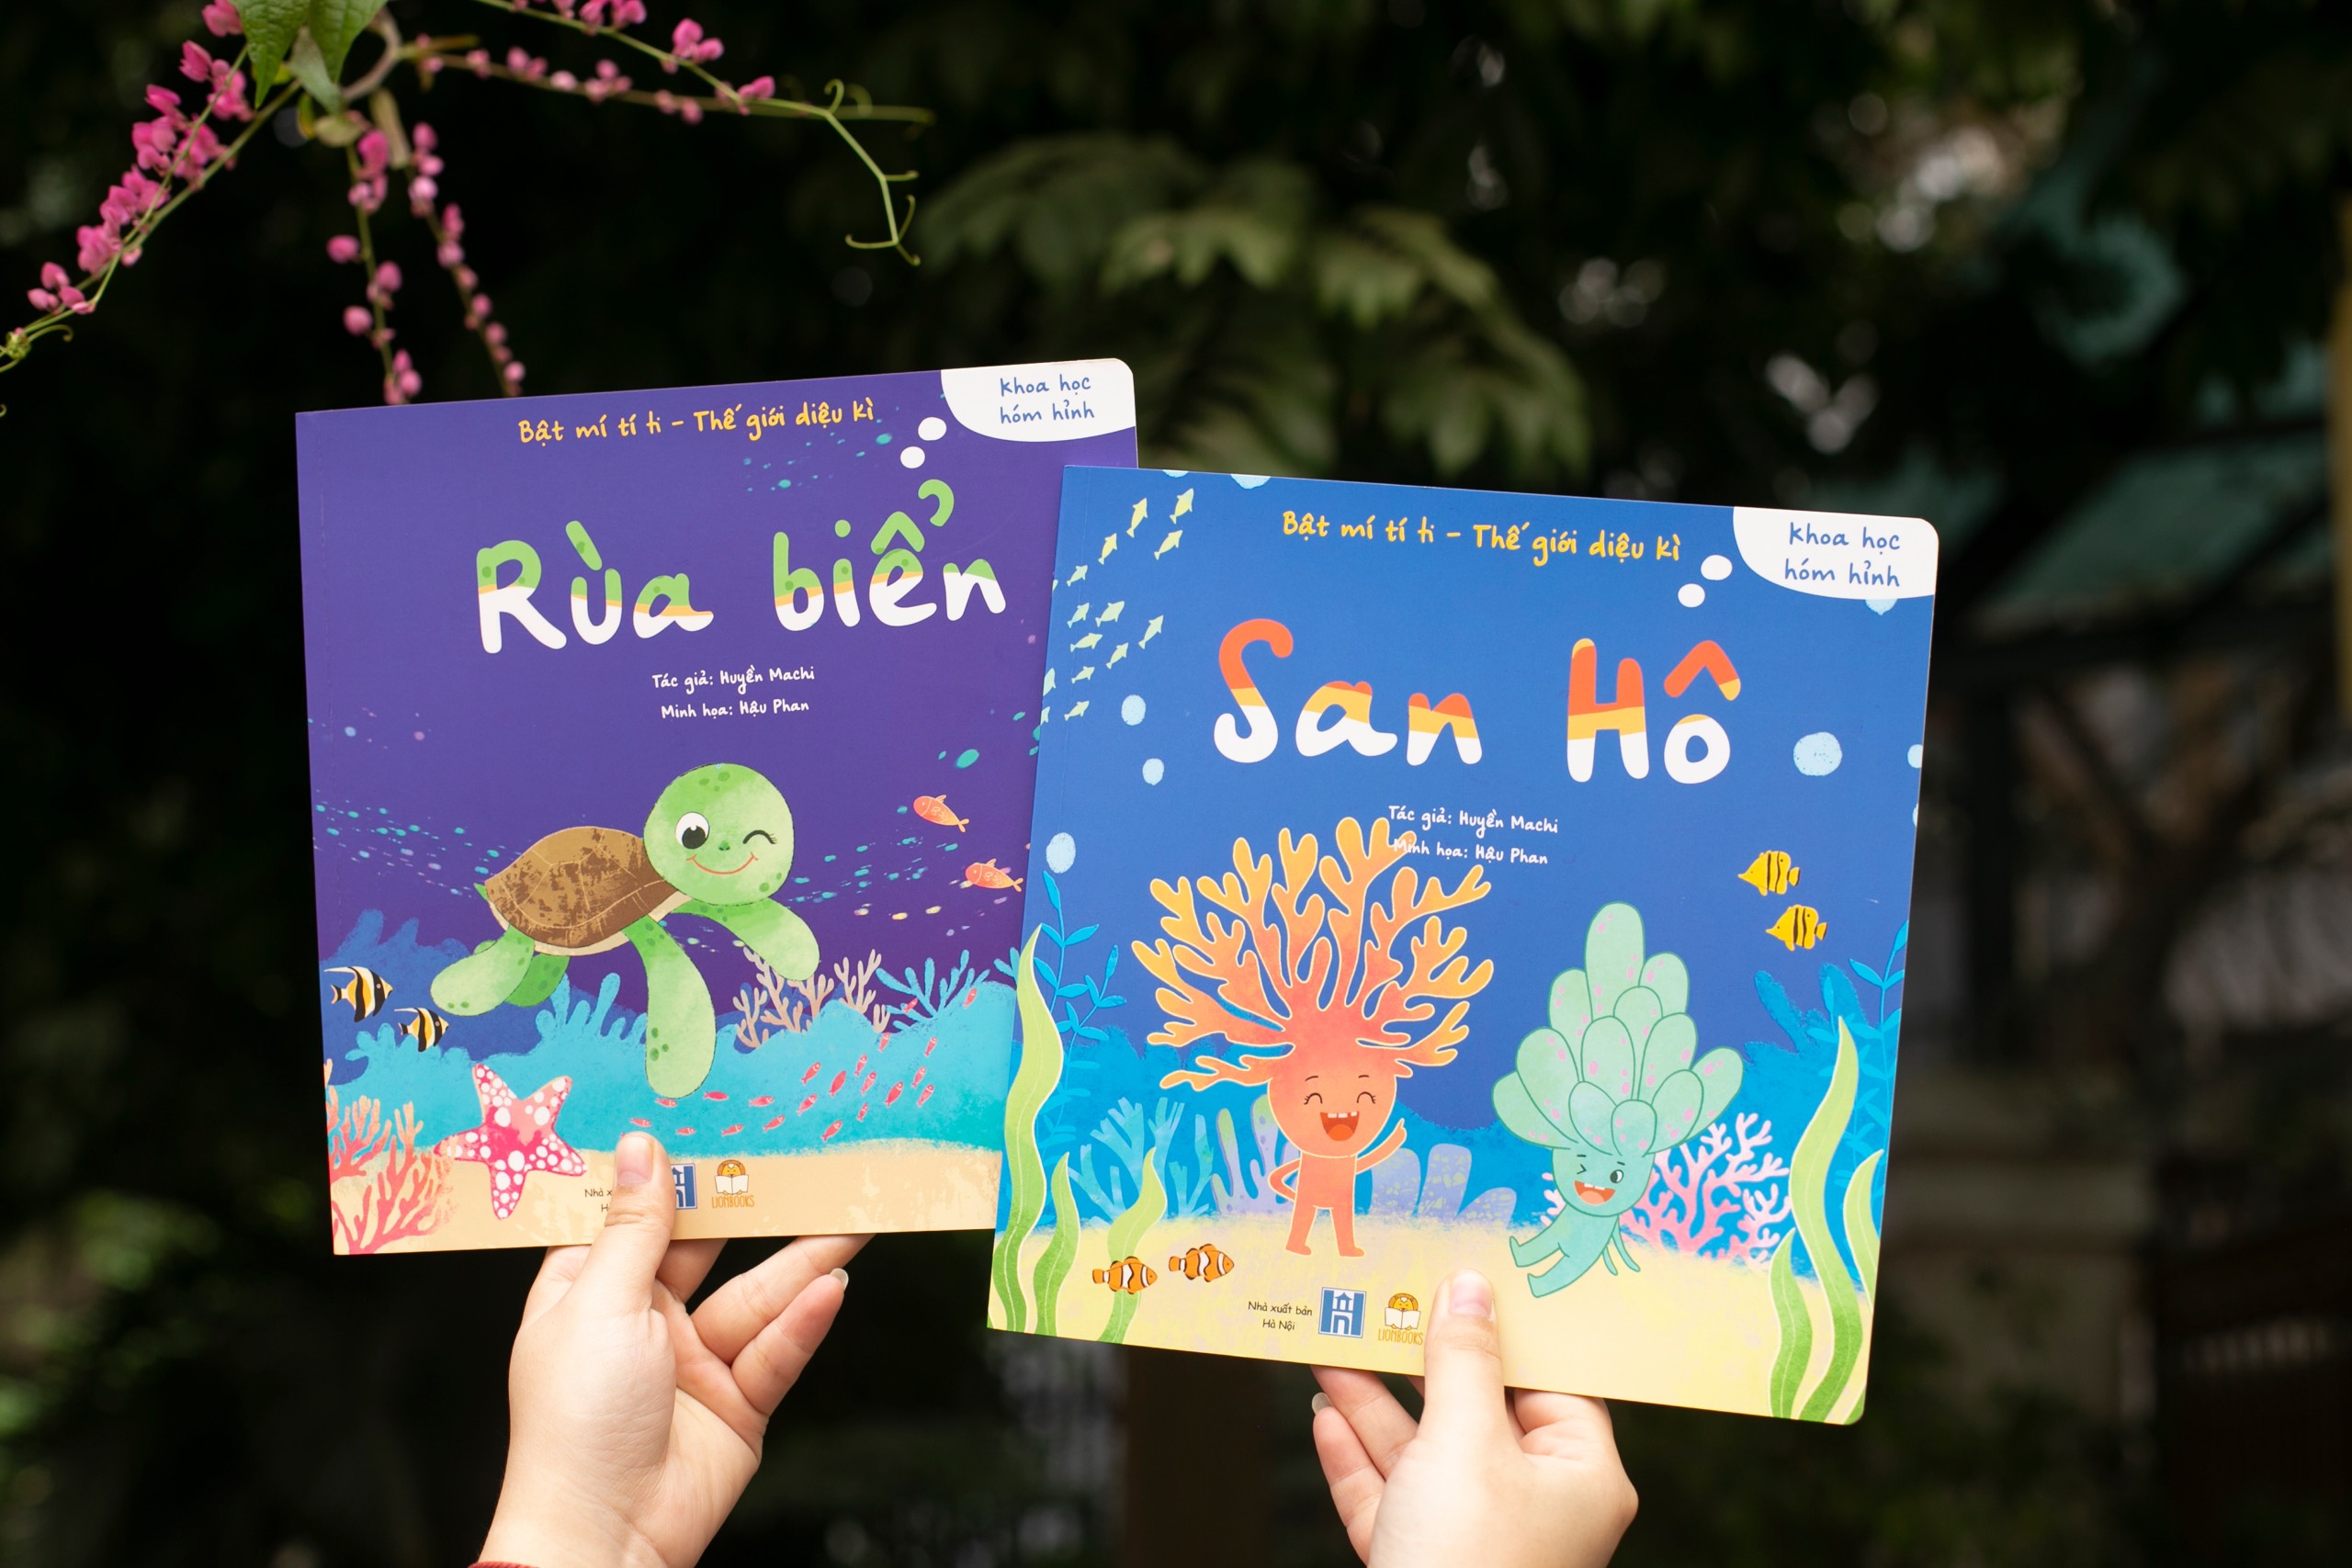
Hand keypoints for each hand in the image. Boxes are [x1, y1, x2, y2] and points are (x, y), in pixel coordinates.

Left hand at [480, 1133, 867, 1567]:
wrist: (606, 1539)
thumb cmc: (575, 1422)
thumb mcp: (600, 1303)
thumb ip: (636, 1225)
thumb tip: (640, 1147)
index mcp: (588, 1292)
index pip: (631, 1216)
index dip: (670, 1172)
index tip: (714, 1122)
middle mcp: (641, 1321)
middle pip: (706, 1249)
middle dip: (755, 1210)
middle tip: (807, 1163)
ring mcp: (692, 1364)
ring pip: (755, 1298)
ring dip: (803, 1263)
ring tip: (853, 1220)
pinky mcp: (737, 1405)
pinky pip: (776, 1351)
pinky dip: (804, 1323)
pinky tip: (832, 1290)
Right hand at [1310, 1270, 1636, 1567]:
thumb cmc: (1470, 1560)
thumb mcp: (1465, 1442)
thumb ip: (1463, 1362)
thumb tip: (1470, 1287)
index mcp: (1578, 1473)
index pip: (1551, 1378)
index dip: (1508, 1325)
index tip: (1467, 1271)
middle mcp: (1534, 1504)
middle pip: (1476, 1409)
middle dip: (1420, 1358)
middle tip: (1384, 1296)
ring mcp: (1475, 1538)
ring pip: (1422, 1451)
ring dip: (1373, 1398)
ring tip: (1329, 1340)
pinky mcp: (1421, 1563)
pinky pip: (1390, 1498)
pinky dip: (1356, 1456)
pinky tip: (1324, 1413)